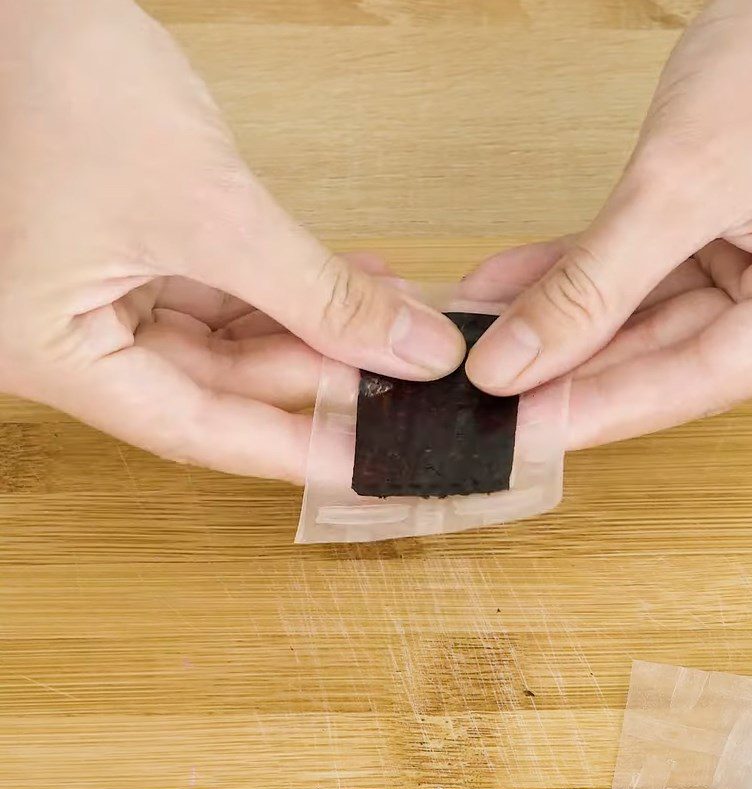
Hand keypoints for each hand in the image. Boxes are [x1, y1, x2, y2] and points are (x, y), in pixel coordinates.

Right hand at [0, 0, 463, 481]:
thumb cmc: (52, 75)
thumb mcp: (207, 207)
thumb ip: (316, 293)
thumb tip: (412, 350)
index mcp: (50, 352)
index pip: (195, 431)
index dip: (292, 451)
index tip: (367, 462)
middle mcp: (65, 337)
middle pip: (214, 385)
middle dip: (314, 372)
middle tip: (395, 372)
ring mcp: (93, 294)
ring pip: (222, 339)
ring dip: (306, 327)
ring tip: (383, 319)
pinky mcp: (122, 252)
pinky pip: (216, 290)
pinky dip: (281, 289)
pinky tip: (343, 281)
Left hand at [466, 0, 751, 448]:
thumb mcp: (686, 184)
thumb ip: (599, 283)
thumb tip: (514, 362)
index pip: (684, 385)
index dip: (594, 411)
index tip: (517, 429)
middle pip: (645, 356)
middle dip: (557, 370)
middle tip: (479, 392)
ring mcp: (726, 260)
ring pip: (620, 313)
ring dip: (544, 322)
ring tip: (475, 337)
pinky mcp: (687, 228)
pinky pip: (611, 263)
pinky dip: (556, 272)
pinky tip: (498, 288)